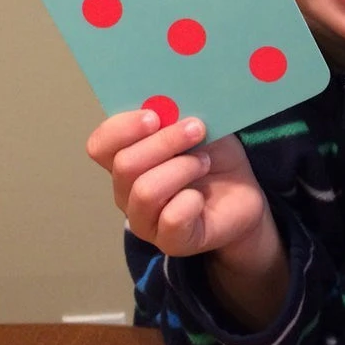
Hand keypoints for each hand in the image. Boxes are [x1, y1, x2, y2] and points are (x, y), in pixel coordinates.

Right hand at [86, 111, 266, 257]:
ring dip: (181, 168)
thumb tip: (166, 102)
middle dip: (165, 141)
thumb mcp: (198, 127)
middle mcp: (127, 192)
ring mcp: (146, 221)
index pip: (101, 145)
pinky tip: (202, 196)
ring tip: (204, 163)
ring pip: (145, 190)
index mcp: (127, 160)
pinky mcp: (171, 241)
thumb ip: (177, 115)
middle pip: (125, 165)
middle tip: (197, 130)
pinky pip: (171, 218)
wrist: (244, 195)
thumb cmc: (214, 158)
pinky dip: (190, 200)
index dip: (122, 128)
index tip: (155, 116)